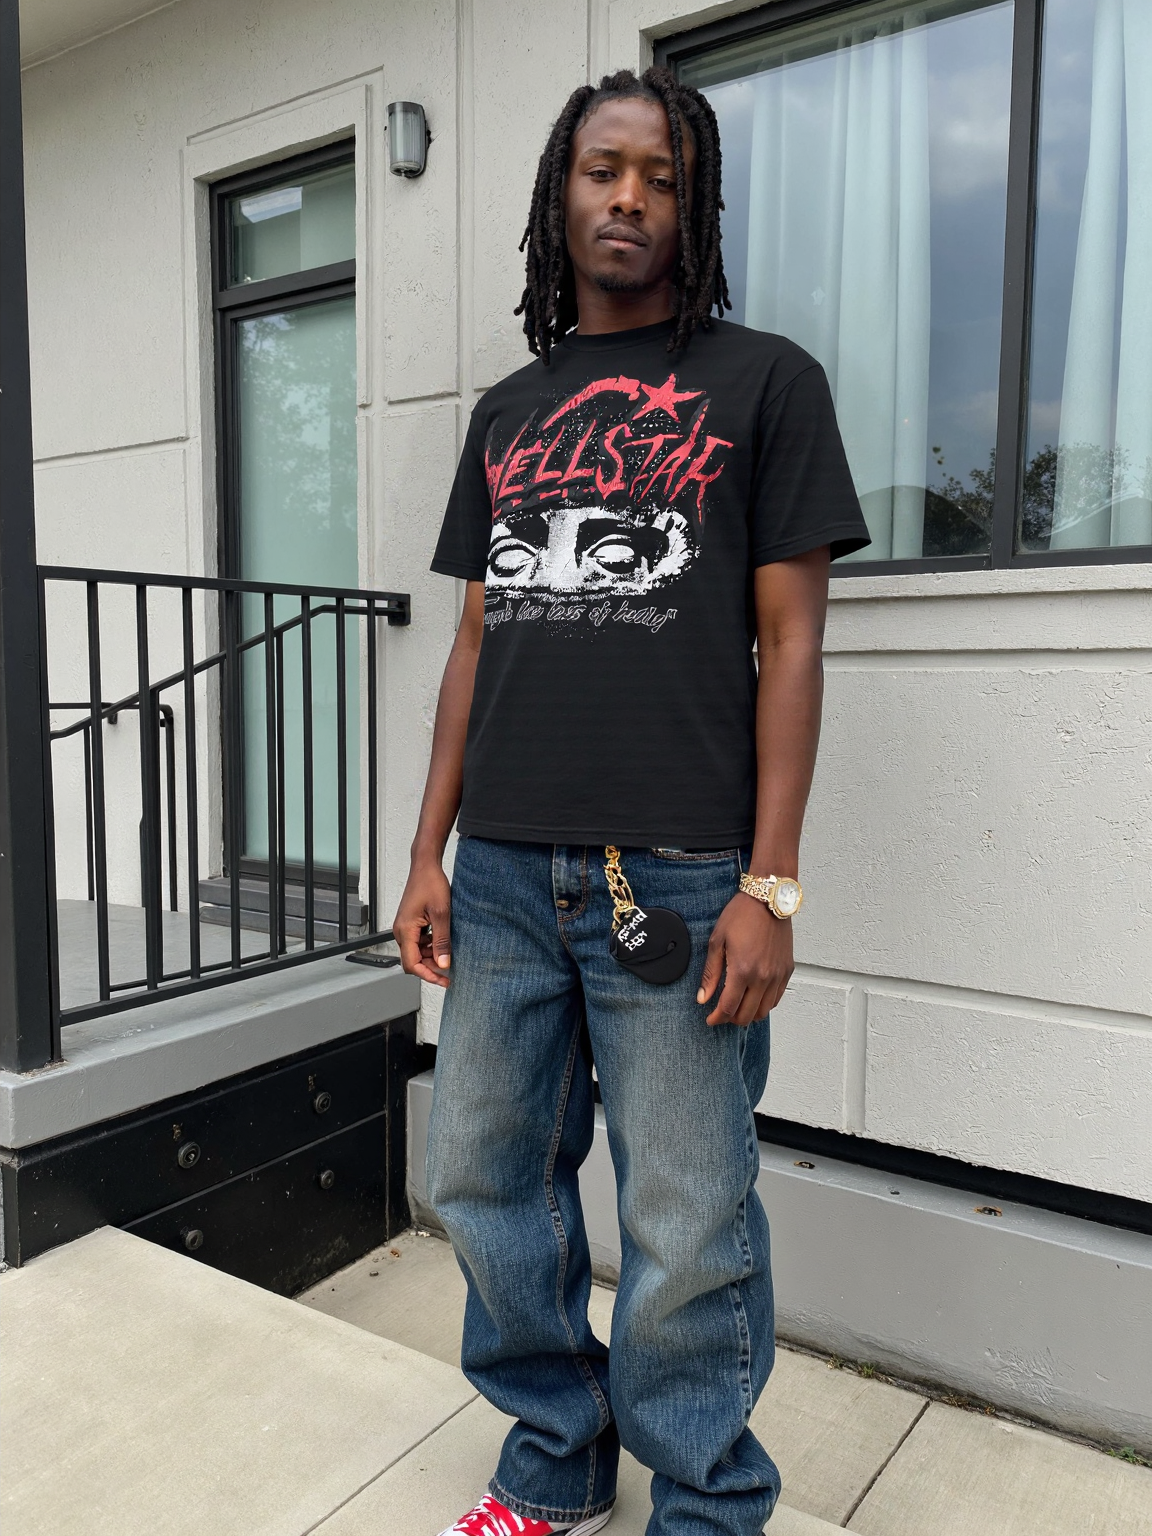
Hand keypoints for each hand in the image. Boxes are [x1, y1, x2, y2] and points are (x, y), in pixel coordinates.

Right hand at [394, 858, 452, 986]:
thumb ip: (441, 941)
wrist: (425, 866)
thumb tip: (443, 963)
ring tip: (448, 952)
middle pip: (412, 960)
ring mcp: (405, 927)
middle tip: (449, 969)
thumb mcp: (442, 914)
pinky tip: (441, 940)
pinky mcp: (410, 923)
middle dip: (430, 967)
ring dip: (431, 956)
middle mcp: (401, 931)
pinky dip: (429, 946)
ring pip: (416, 952)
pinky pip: (418, 942)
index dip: (428, 975)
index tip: (443, 980)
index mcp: (405, 930)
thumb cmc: (430, 883)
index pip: (411, 964)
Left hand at [697, 893, 793, 1025]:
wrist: (768, 900)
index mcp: (742, 970)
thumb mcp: (717, 941)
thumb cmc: (741, 915)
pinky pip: (776, 999)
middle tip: (722, 1013)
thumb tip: (702, 998)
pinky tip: (753, 997)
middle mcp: (762, 977)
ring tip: (737, 1006)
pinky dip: (764, 1004)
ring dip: (749, 1014)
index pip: (728, 1008)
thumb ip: (710, 974)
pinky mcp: (787, 971)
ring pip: (763, 1011)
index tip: (710, 1019)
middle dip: (731, 1019)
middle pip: (746, 1016)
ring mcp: (777, 976)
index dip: (716, 1018)